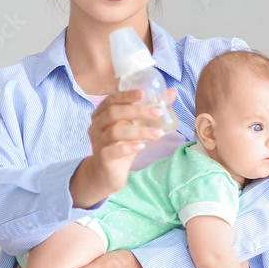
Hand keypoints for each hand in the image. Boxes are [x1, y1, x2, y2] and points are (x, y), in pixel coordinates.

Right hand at [70, 88, 176, 208]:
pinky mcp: (102, 158)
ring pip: (115, 132)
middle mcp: (96, 125)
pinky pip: (112, 151)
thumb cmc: (121, 145)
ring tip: (158, 134)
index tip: (143, 93)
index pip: (111, 100)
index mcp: (102, 113)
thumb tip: (171, 93)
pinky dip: (128, 147)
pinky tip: (141, 147)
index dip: (126, 95)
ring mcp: (97, 142)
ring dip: (139, 131)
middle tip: (157, 112)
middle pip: (113, 113)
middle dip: (137, 111)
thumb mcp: (135, 126)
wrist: (107, 174)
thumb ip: (149, 110)